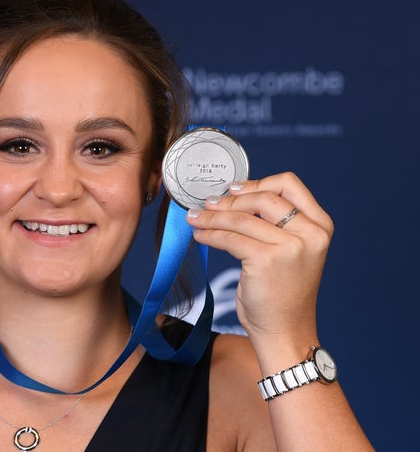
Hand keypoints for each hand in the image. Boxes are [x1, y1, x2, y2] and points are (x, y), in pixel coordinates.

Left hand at [186, 172, 333, 343]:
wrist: (285, 332)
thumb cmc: (282, 293)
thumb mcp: (290, 251)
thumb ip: (274, 224)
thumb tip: (232, 198)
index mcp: (320, 226)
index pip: (289, 185)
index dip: (257, 182)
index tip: (232, 190)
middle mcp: (310, 234)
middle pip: (263, 197)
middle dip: (229, 201)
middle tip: (206, 205)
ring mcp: (290, 247)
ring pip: (241, 219)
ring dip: (212, 217)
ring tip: (195, 219)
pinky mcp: (267, 260)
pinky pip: (230, 238)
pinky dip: (210, 234)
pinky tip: (200, 235)